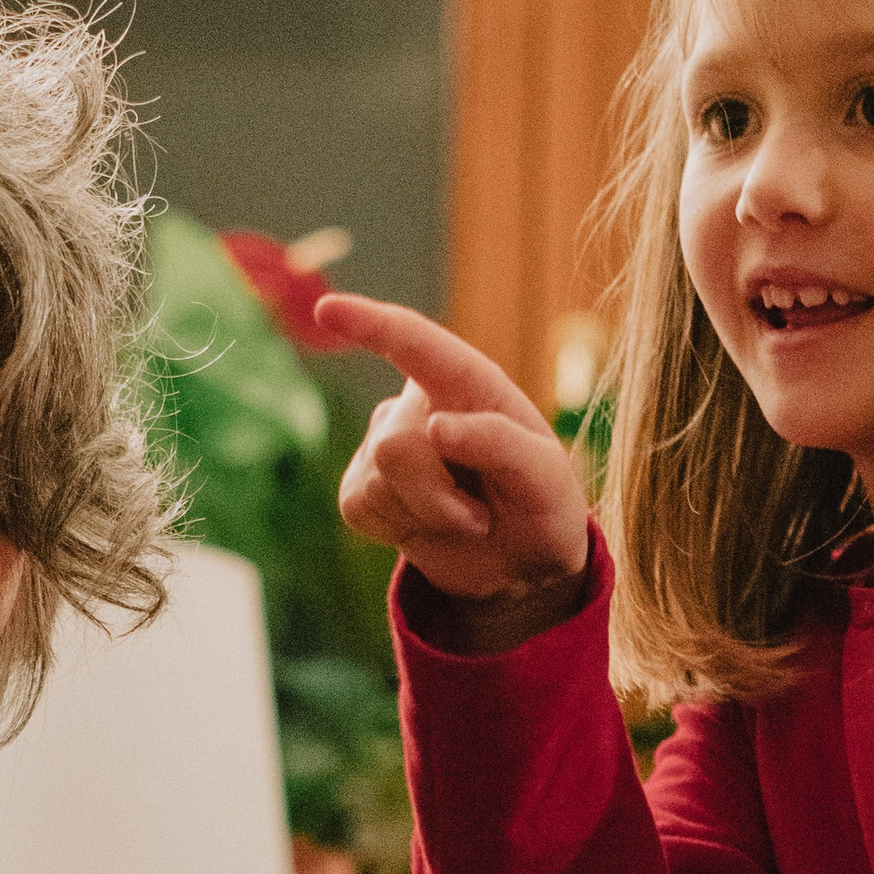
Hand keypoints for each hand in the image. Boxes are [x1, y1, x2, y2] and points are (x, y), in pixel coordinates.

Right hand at [317, 291, 591, 641]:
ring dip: (427, 517)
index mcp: (469, 383)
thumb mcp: (546, 478)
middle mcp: (420, 404)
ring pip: (377, 481)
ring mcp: (383, 444)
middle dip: (437, 496)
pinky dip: (398, 531)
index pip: (415, 343)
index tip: (327, 310)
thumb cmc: (541, 505)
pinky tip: (428, 527)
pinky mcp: (361, 487)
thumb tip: (434, 426)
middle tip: (481, 518)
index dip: (370, 324)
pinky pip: (358, 508)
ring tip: (463, 519)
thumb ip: (500, 443)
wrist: (520, 562)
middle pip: (396, 445)